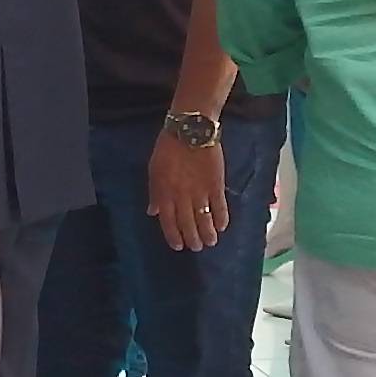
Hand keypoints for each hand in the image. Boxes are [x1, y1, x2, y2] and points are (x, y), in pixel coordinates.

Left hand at [150, 133, 228, 251]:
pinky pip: (220, 206)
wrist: (191, 129)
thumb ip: (155, 192)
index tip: (178, 246)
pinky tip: (222, 226)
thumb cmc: (168, 147)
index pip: (168, 222)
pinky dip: (221, 218)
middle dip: (193, 239)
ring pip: (204, 220)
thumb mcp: (154, 169)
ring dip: (208, 234)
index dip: (173, 236)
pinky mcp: (216, 185)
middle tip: (197, 247)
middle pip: (188, 224)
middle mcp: (182, 197)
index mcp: (165, 193)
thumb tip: (153, 212)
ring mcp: (200, 192)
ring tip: (211, 241)